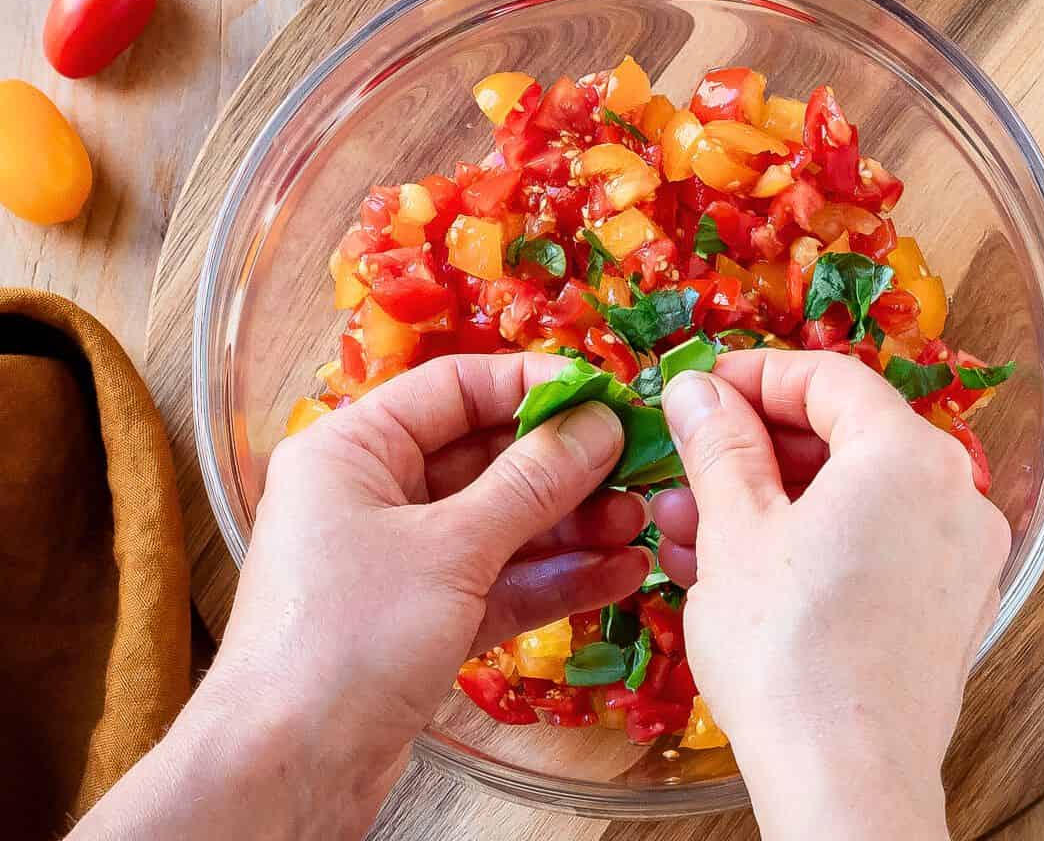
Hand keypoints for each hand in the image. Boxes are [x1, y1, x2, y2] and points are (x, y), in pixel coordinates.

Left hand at [191, 353, 648, 833]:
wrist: (286, 776)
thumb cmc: (348, 637)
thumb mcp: (450, 548)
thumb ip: (530, 482)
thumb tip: (598, 425)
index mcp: (354, 449)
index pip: (454, 388)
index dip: (531, 385)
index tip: (602, 393)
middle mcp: (373, 494)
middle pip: (484, 457)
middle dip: (563, 464)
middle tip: (634, 462)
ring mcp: (400, 560)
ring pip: (499, 523)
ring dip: (569, 523)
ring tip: (638, 521)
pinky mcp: (423, 619)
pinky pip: (497, 581)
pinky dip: (551, 577)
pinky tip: (615, 573)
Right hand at [655, 350, 1010, 840]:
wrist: (846, 787)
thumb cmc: (788, 650)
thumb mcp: (734, 526)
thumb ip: (718, 441)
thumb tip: (696, 388)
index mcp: (909, 456)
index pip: (827, 377)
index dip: (753, 375)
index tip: (697, 390)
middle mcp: (952, 496)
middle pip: (840, 436)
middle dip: (750, 449)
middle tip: (685, 462)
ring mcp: (956, 558)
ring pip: (847, 497)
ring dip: (764, 501)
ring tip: (685, 526)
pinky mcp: (944, 611)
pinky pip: (868, 545)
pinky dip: (804, 542)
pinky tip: (733, 567)